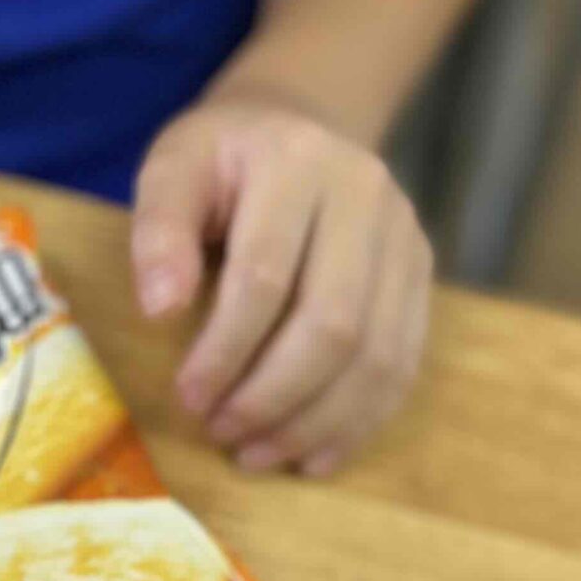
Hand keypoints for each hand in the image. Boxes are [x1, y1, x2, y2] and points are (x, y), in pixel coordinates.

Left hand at [130, 95, 432, 477]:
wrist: (295, 126)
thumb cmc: (222, 158)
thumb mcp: (172, 167)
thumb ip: (159, 229)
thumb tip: (160, 310)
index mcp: (297, 161)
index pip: (265, 275)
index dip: (226, 349)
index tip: (188, 397)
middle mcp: (366, 195)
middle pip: (333, 323)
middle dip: (273, 396)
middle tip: (221, 432)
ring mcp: (405, 235)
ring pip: (377, 354)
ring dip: (316, 421)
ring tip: (258, 453)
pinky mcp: (421, 273)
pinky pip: (402, 362)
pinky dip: (359, 420)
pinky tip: (312, 453)